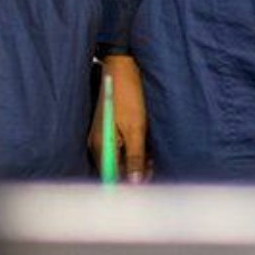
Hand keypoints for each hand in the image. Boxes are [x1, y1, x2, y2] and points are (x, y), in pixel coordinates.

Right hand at [88, 54, 150, 181]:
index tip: (145, 188)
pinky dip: (137, 148)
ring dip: (139, 159)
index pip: (111, 176)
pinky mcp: (114, 129)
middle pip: (117, 168)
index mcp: (101, 146)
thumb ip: (134, 156)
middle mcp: (100, 144)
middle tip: (155, 167)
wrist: (123, 66)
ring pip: (123, 158)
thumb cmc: (127, 93)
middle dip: (136, 171)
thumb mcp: (135, 127)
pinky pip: (125, 147)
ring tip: (154, 155)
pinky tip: (149, 145)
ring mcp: (106, 136)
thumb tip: (134, 183)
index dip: (128, 184)